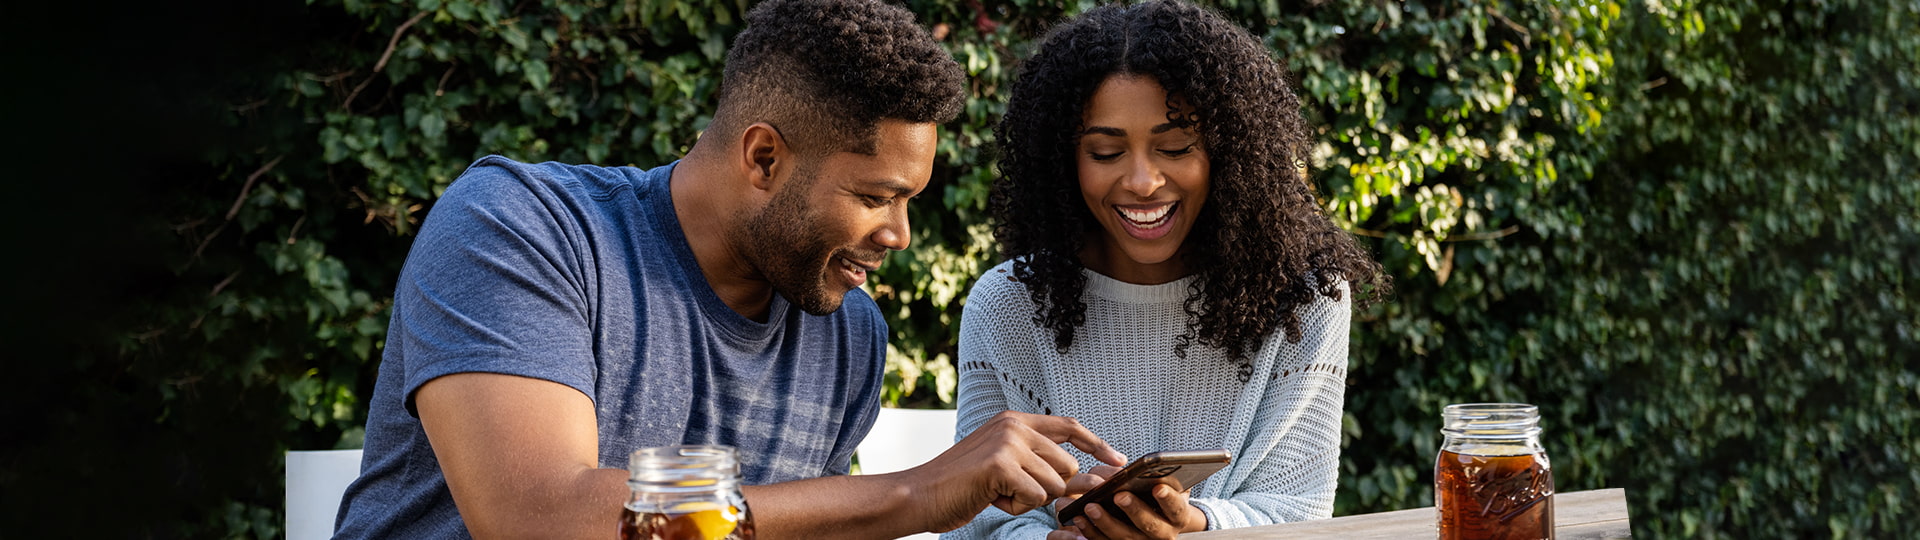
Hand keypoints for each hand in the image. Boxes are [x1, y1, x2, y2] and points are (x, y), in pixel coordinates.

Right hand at [895, 411, 1125, 532]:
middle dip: (1049, 488)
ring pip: (1053, 485)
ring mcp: (1008, 443)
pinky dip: (1015, 507)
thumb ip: (1041, 466)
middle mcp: (1014, 425)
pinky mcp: (1001, 464)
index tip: (1118, 460)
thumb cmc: (963, 485)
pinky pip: (1036, 497)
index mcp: (1015, 420)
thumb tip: (1090, 480)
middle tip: (1013, 491)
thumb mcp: (1006, 468)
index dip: (1096, 444)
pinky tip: (991, 498)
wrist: (920, 494)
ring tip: (997, 492)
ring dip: (1029, 499)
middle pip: (1066, 465)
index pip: (1069, 426)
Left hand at [1058, 484, 1206, 539]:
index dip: (1168, 499)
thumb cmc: (1158, 494)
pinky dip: (1090, 532)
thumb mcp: (1166, 484)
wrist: (1157, 518)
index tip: (1158, 487)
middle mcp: (1162, 533)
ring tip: (1091, 506)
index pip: (1176, 508)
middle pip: (1149, 525)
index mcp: (1177, 515)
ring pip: (1124, 537)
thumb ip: (1157, 476)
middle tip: (1120, 496)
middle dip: (1134, 510)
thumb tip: (1136, 468)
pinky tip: (1080, 520)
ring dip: (1106, 522)